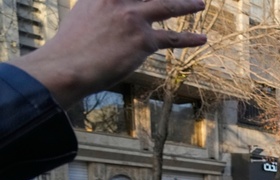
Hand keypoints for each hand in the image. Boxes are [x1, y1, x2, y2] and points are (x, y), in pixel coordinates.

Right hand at [13, 0, 207, 108]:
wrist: (68, 65)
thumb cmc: (73, 46)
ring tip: (200, 3)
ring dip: (187, 4)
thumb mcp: (85, 14)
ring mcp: (133, 19)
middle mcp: (119, 1)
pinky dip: (190, 38)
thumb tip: (110, 11)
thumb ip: (102, 7)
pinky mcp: (143, 40)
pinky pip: (173, 38)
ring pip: (167, 5)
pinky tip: (202, 39)